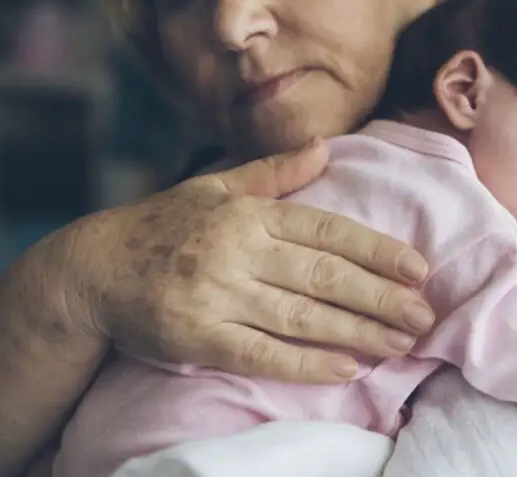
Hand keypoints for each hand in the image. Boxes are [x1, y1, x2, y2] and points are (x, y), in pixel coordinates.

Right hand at [67, 138, 433, 383]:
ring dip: (358, 331)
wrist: (91, 269)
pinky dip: (306, 362)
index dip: (376, 250)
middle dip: (381, 296)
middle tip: (425, 315)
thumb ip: (273, 172)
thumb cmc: (162, 226)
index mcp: (247, 212)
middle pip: (324, 275)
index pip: (327, 230)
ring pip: (301, 315)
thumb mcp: (214, 187)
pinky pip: (261, 353)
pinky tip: (347, 369)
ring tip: (401, 343)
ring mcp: (217, 294)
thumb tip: (325, 147)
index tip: (418, 268)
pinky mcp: (197, 336)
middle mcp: (237, 249)